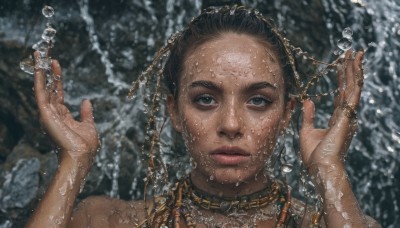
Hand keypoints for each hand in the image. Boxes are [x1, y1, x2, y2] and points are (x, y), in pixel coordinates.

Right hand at [34, 52, 99, 163]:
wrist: (82, 156)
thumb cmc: (86, 146)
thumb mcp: (88, 125)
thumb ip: (86, 113)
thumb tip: (86, 100)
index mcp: (62, 116)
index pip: (58, 93)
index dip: (56, 79)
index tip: (56, 65)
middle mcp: (52, 114)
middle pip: (49, 88)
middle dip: (46, 70)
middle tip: (44, 54)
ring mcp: (48, 113)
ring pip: (42, 87)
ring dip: (40, 70)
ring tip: (39, 54)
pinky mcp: (45, 113)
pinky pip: (41, 92)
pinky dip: (39, 79)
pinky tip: (39, 66)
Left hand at [299, 50, 363, 168]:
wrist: (319, 167)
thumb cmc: (314, 155)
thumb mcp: (306, 131)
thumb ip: (308, 115)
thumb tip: (308, 101)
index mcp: (337, 119)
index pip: (341, 94)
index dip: (342, 79)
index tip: (341, 65)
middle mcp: (346, 116)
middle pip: (349, 88)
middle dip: (351, 70)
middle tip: (352, 53)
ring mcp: (348, 116)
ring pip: (353, 87)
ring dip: (354, 70)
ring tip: (355, 54)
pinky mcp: (347, 116)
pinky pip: (352, 94)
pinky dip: (354, 79)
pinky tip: (355, 67)